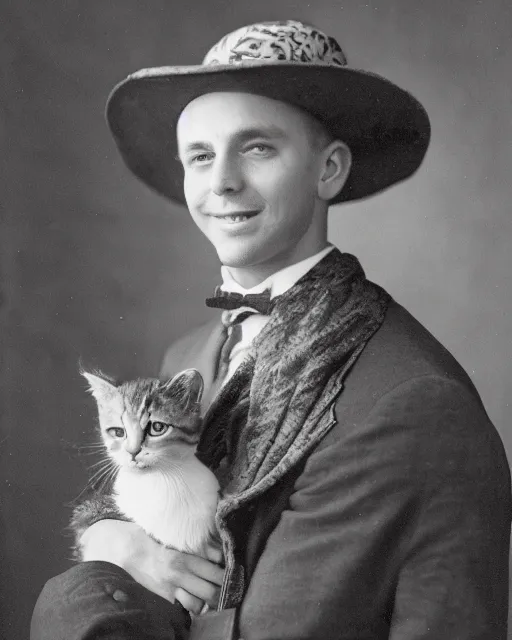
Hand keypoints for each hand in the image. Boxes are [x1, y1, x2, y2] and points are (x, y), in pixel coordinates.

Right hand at [80, 519, 223, 613]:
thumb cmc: (146, 537)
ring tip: (214, 598)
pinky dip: (191, 607)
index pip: (214, 570)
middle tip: (229, 589)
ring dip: (208, 602)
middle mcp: (179, 573)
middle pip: (211, 590)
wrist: (121, 549)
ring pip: (198, 603)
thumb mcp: (171, 535)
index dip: (227, 575)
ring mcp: (169, 588)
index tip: (233, 574)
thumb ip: (192, 541)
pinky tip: (196, 602)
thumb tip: (212, 547)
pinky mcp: (160, 597)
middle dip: (222, 592)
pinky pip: (182, 607)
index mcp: (184, 556)